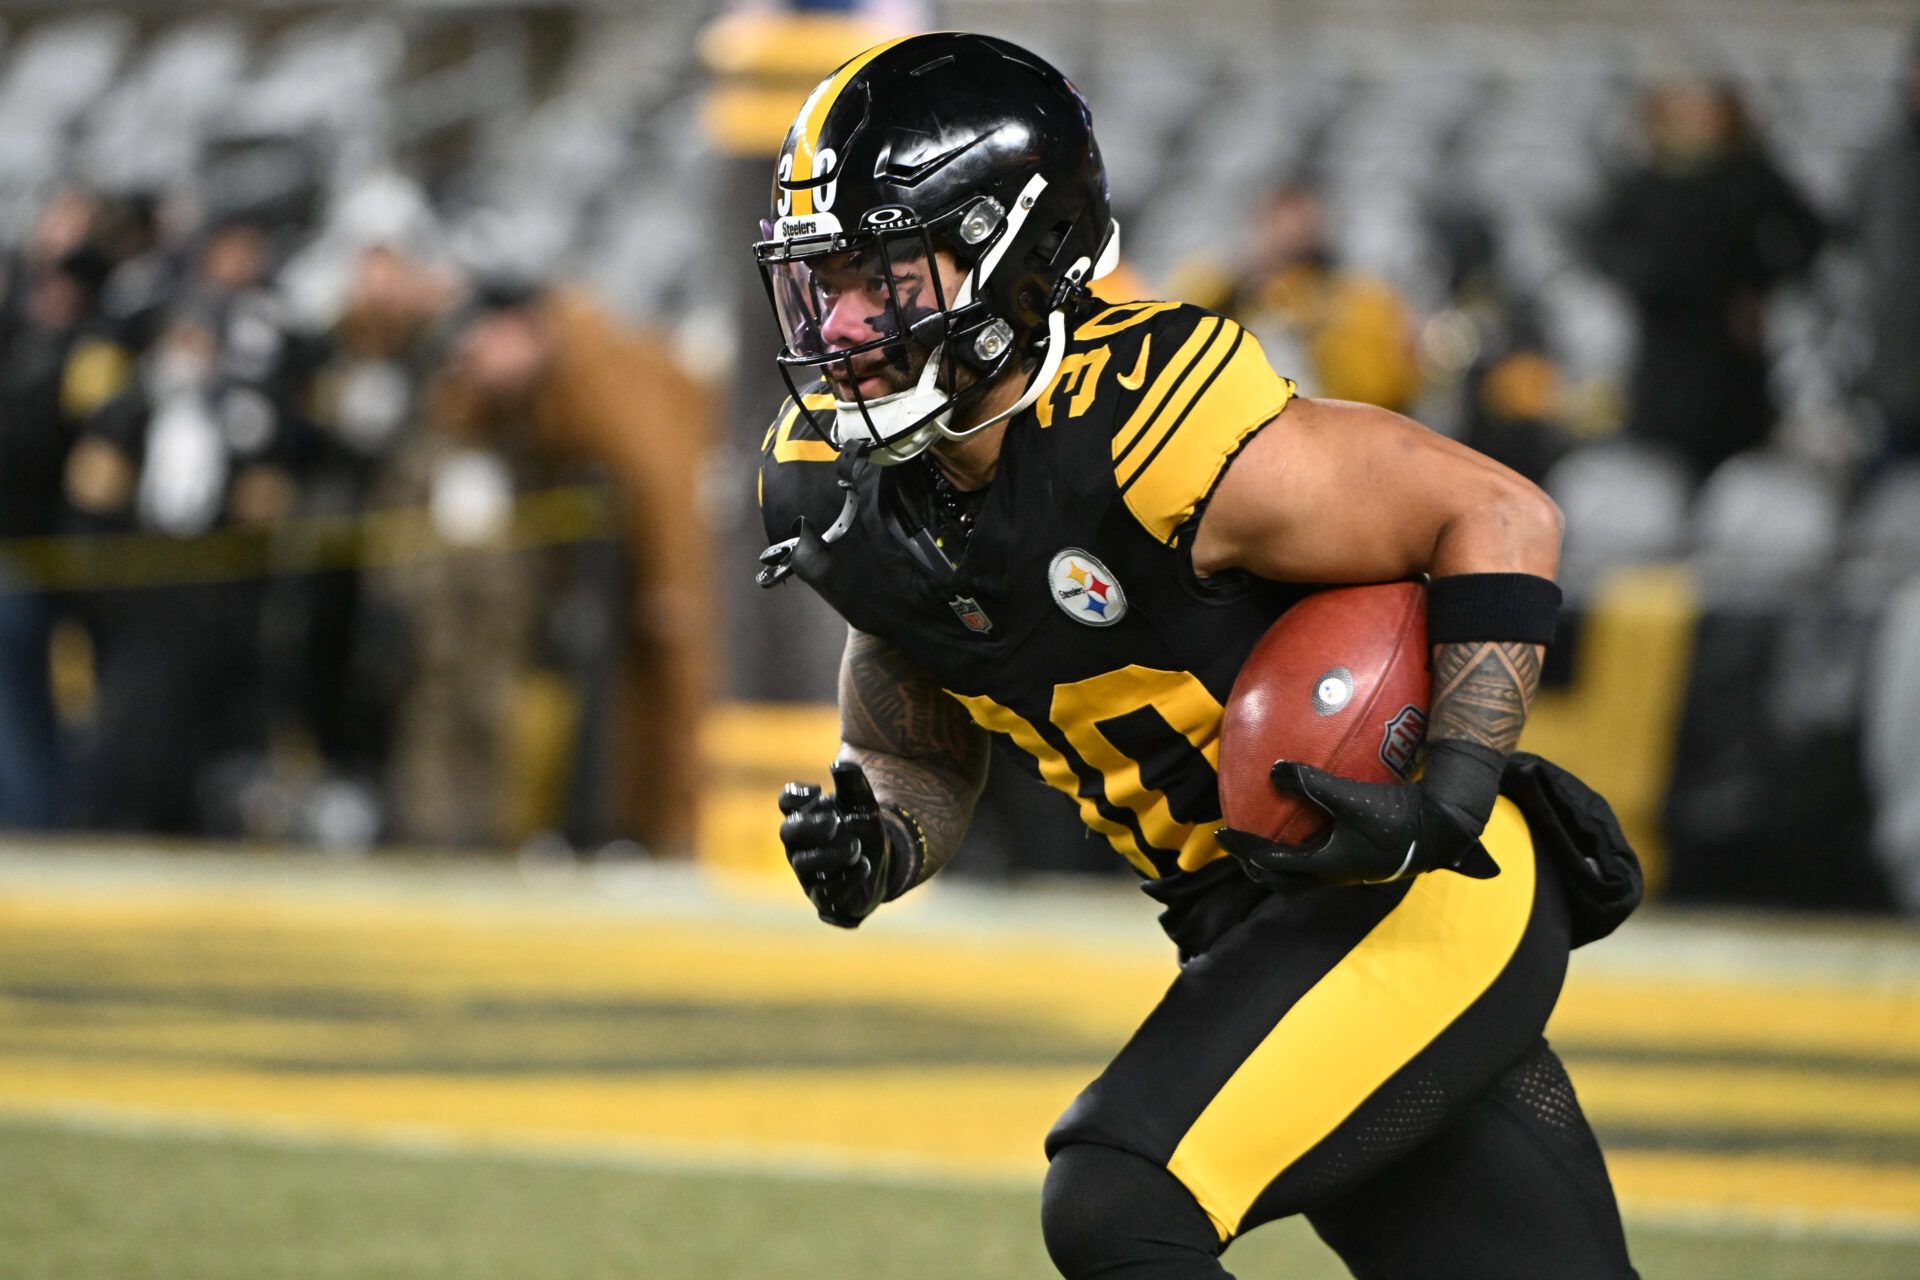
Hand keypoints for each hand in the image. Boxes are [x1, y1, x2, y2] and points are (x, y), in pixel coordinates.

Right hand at [779, 761, 894, 927]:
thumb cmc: (862, 825)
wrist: (884, 857)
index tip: (818, 789)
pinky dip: (845, 878)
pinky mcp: (825, 896)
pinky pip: (825, 892)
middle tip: (834, 822)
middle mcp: (799, 844)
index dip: (795, 795)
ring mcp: (808, 872)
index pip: (787, 802)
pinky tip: (865, 865)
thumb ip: (853, 782)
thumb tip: (840, 764)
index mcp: (805, 816)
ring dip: (831, 854)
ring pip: (804, 864)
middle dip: (809, 826)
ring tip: (857, 847)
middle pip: (788, 833)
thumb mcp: (862, 801)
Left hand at [1215, 750, 1501, 892]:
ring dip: (1280, 866)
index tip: (1221, 832)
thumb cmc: (1396, 817)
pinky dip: (1304, 853)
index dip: (1243, 846)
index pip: (1271, 861)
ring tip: (1268, 846)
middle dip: (1257, 868)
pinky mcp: (1363, 861)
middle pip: (1283, 882)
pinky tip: (1311, 830)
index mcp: (1325, 865)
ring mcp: (1349, 872)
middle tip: (1239, 847)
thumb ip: (1312, 783)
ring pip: (1303, 878)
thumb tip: (1274, 769)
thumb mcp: (1351, 797)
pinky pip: (1322, 864)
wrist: (1441, 828)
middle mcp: (1334, 875)